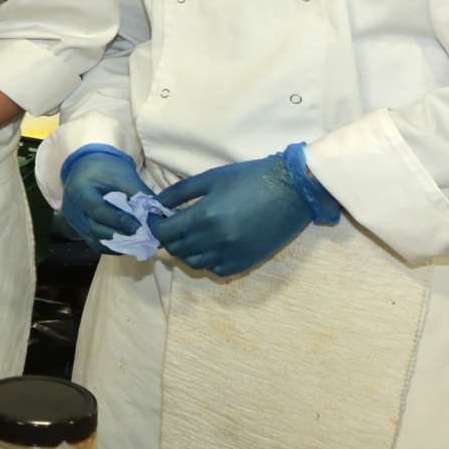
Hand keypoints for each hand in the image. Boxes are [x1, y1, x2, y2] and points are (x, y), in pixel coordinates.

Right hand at [60, 146, 155, 252]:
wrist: (85, 168)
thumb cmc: (105, 168)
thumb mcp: (122, 175)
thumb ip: (139, 194)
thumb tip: (159, 214)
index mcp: (80, 190)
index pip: (98, 211)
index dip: (120, 221)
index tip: (141, 227)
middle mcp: (73, 210)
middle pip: (97, 230)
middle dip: (123, 235)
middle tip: (146, 237)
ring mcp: (75, 223)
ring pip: (97, 242)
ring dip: (120, 244)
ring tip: (141, 242)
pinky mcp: (81, 231)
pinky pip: (97, 244)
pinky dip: (115, 246)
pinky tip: (131, 243)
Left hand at [150, 154, 312, 276]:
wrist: (293, 191)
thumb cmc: (250, 178)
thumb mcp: (211, 178)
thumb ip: (179, 192)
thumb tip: (156, 204)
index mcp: (205, 217)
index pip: (165, 232)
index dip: (155, 225)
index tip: (155, 218)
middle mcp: (215, 241)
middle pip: (176, 249)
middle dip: (169, 237)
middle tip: (172, 224)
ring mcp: (231, 255)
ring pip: (193, 263)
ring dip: (186, 250)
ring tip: (191, 235)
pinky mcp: (246, 263)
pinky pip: (215, 270)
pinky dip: (207, 261)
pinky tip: (211, 246)